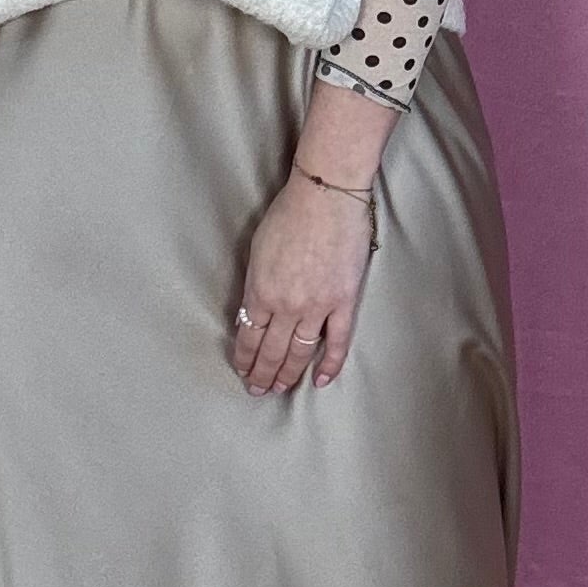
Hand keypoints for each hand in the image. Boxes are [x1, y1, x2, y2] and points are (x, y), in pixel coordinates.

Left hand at [232, 168, 372, 393]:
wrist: (326, 196)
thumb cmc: (289, 213)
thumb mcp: (257, 249)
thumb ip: (255, 283)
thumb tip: (253, 310)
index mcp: (260, 291)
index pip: (248, 336)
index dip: (244, 358)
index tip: (243, 370)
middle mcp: (286, 306)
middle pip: (271, 350)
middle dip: (262, 374)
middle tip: (257, 390)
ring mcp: (317, 307)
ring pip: (300, 352)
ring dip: (288, 374)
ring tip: (280, 388)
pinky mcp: (344, 302)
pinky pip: (337, 342)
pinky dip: (329, 364)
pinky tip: (320, 380)